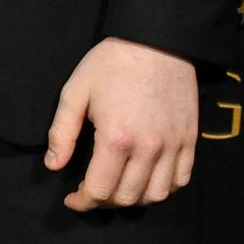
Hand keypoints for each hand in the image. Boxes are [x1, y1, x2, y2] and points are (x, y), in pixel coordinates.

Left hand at [46, 36, 200, 209]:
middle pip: (127, 198)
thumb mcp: (76, 91)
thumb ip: (62, 132)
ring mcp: (173, 146)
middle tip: (91, 192)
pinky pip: (181, 180)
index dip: (82, 201)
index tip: (72, 199)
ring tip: (117, 188)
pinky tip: (147, 180)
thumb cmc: (111, 64)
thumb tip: (53, 166)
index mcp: (117, 138)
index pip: (99, 190)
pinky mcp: (190, 140)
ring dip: (133, 199)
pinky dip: (164, 189)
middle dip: (104, 202)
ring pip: (156, 195)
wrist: (156, 41)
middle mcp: (149, 148)